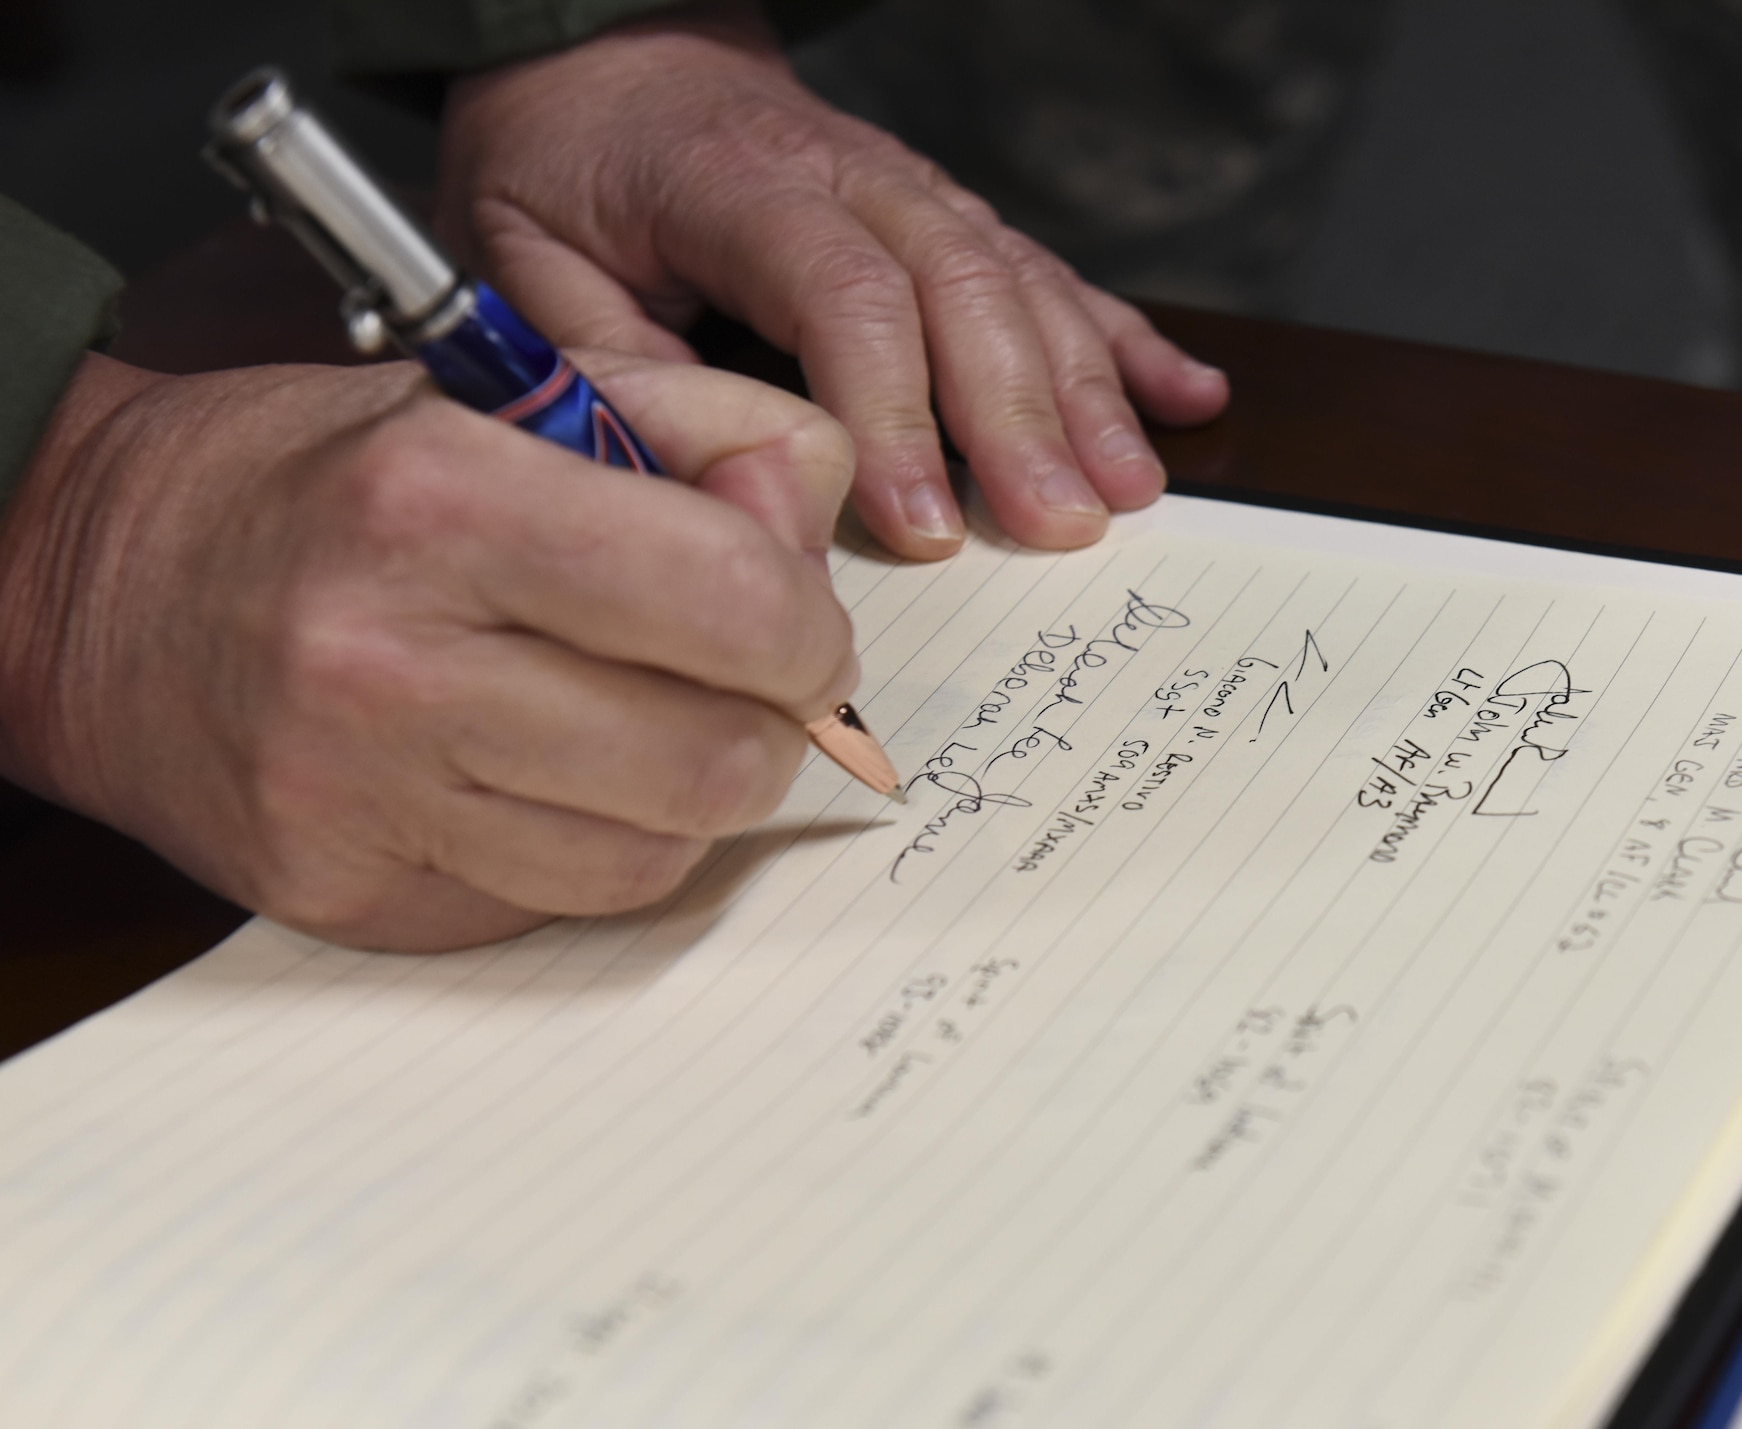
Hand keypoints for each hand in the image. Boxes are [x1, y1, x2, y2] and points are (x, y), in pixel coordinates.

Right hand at [0, 352, 856, 950]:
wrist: (89, 585)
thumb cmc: (320, 480)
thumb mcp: (507, 390)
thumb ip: (704, 430)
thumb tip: (814, 537)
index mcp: (440, 502)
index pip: (733, 601)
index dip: (808, 625)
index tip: (797, 623)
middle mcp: (390, 664)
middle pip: (715, 761)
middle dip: (773, 727)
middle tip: (747, 688)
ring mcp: (362, 803)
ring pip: (657, 858)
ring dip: (695, 797)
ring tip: (649, 724)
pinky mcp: (352, 898)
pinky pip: (564, 907)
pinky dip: (602, 847)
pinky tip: (558, 779)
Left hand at [437, 4, 1229, 560]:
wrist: (608, 63)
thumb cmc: (566, 177)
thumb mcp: (530, 271)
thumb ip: (608, 376)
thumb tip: (708, 493)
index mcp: (742, 184)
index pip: (846, 296)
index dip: (897, 413)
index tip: (926, 526)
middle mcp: (854, 174)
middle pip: (965, 287)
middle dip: (1022, 416)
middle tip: (1063, 526)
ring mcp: (917, 190)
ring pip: (1024, 281)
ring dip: (1087, 390)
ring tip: (1131, 490)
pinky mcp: (950, 216)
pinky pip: (1052, 271)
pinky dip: (1124, 339)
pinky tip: (1188, 398)